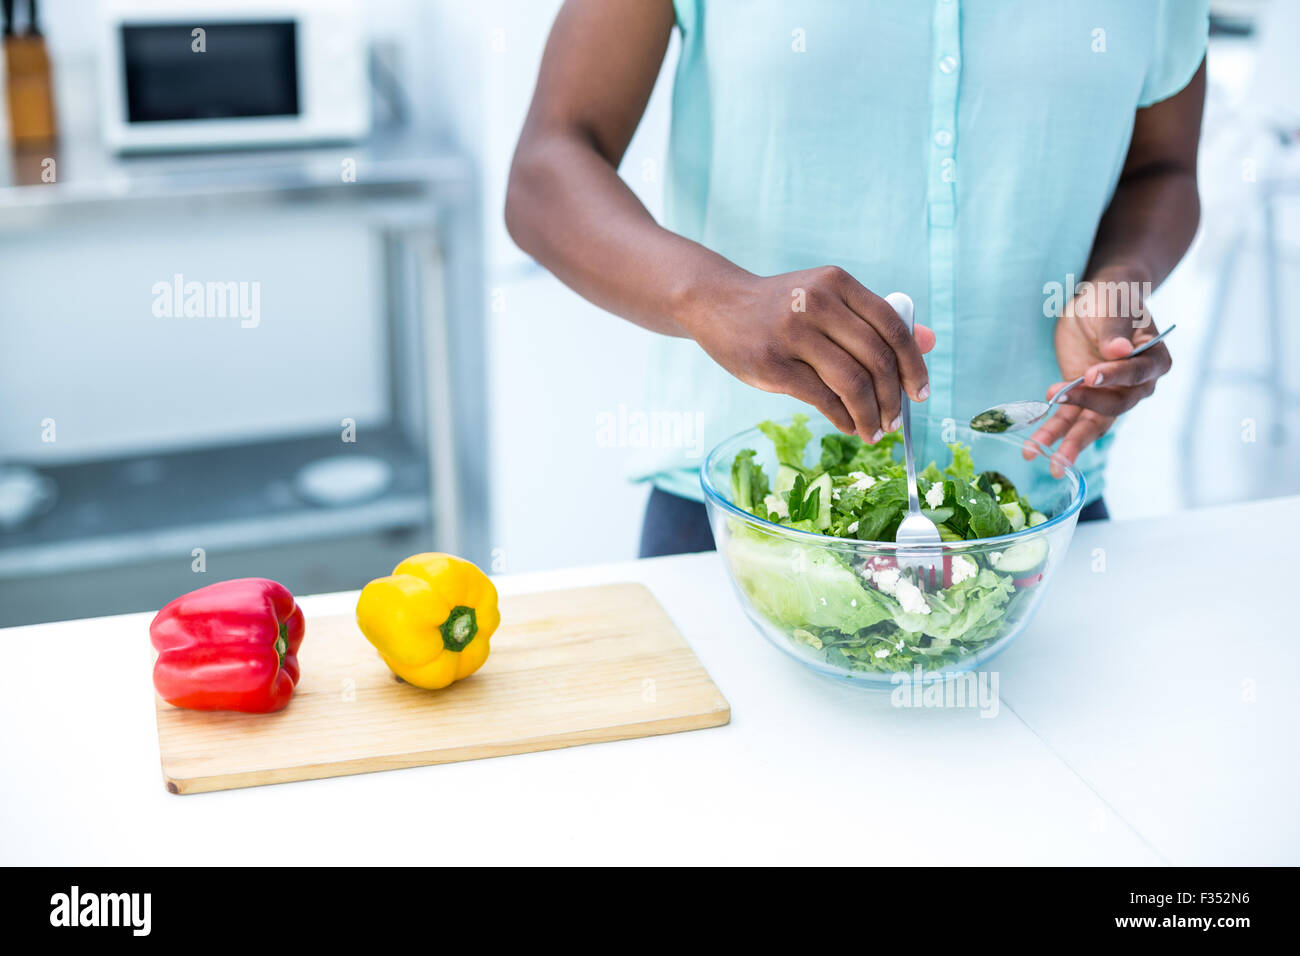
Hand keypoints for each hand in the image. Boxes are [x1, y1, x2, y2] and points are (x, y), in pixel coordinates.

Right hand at [683, 266, 935, 442]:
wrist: (716, 303)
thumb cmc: (781, 307)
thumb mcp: (827, 299)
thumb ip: (875, 319)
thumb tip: (930, 341)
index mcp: (838, 283)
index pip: (892, 327)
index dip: (914, 365)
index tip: (920, 393)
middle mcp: (817, 302)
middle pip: (877, 358)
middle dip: (894, 399)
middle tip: (895, 421)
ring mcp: (793, 333)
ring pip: (853, 382)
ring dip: (871, 415)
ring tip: (874, 431)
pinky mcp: (772, 364)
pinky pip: (822, 398)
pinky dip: (843, 418)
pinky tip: (848, 425)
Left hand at [1026, 272, 1171, 475]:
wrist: (1097, 300)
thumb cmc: (1112, 297)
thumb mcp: (1112, 306)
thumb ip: (1115, 330)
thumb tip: (1120, 352)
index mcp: (1154, 359)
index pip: (1136, 373)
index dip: (1114, 376)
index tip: (1089, 374)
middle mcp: (1137, 385)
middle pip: (1114, 406)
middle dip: (1084, 416)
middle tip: (1056, 424)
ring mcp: (1110, 395)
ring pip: (1091, 423)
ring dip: (1066, 441)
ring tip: (1043, 459)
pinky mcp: (1085, 399)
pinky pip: (1069, 419)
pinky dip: (1050, 429)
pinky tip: (1031, 442)